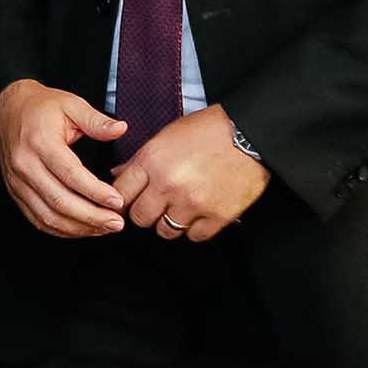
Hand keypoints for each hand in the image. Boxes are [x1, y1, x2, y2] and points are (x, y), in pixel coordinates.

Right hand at [0, 79, 129, 237]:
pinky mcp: (15, 191)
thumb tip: (121, 129)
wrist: (7, 109)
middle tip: (117, 222)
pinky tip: (82, 228)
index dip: (95, 191)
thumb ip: (96, 120)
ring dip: (78, 227)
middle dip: (91, 217)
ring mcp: (17, 181)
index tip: (117, 201)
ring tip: (103, 228)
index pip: (70, 174)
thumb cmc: (41, 107)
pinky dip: (60, 229)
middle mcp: (24, 164)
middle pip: (59, 201)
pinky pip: (36, 218)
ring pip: (47, 215)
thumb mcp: (72, 105)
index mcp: (40, 142)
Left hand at [112, 104, 270, 240]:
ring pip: (165, 230)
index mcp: (151, 161)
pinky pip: (195, 236)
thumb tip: (117, 174)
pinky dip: (195, 228)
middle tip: (155, 206)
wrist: (250, 134)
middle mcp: (169, 184)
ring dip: (169, 222)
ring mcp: (193, 202)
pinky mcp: (218, 215)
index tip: (128, 202)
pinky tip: (199, 214)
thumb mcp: (165, 136)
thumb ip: (139, 159)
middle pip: (139, 217)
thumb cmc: (207, 131)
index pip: (120, 193)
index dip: (121, 200)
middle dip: (144, 213)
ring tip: (179, 209)